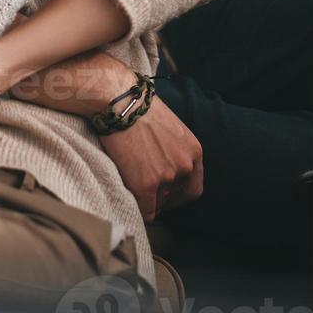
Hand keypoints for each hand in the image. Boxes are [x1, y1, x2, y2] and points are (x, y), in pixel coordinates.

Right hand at [100, 95, 202, 223]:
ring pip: (158, 205)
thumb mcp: (169, 127)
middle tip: (142, 187)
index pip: (193, 189)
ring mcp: (167, 178)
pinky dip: (137, 208)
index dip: (177, 194)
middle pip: (175, 199)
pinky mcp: (146, 186)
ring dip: (145, 199)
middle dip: (160, 197)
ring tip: (130, 179)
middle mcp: (185, 167)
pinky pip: (145, 212)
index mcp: (194, 152)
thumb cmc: (137, 107)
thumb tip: (163, 167)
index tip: (163, 193)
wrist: (118, 100)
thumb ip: (174, 150)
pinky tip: (127, 193)